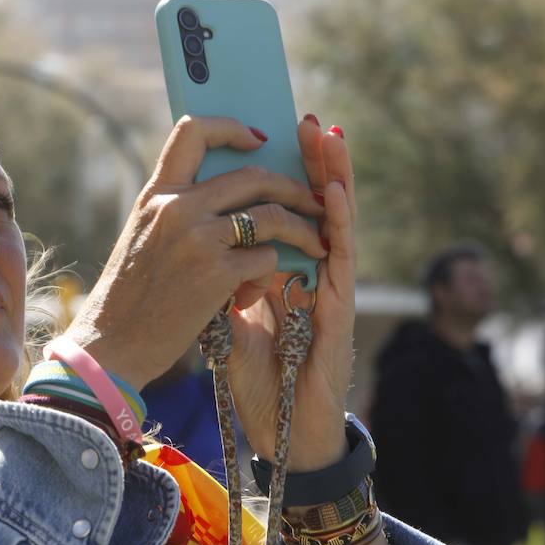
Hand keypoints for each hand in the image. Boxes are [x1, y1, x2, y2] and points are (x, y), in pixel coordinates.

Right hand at [65, 116, 325, 392]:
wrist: (111, 345)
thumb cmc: (129, 296)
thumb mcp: (144, 237)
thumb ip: (177, 210)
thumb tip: (230, 193)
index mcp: (156, 194)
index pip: (194, 131)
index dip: (232, 128)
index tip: (259, 139)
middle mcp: (177, 207)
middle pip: (253, 176)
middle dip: (294, 187)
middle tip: (313, 201)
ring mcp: (199, 239)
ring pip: (272, 215)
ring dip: (302, 230)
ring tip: (316, 244)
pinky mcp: (217, 273)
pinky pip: (266, 258)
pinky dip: (267, 276)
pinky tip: (248, 295)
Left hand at [224, 119, 355, 470]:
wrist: (279, 427)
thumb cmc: (259, 376)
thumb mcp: (230, 315)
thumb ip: (225, 276)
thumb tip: (203, 238)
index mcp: (282, 268)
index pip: (282, 208)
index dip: (281, 171)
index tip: (269, 131)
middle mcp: (309, 270)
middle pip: (311, 202)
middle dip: (310, 158)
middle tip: (306, 118)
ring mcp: (328, 287)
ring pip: (335, 219)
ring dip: (334, 174)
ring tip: (330, 135)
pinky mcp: (338, 310)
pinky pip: (340, 258)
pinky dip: (339, 220)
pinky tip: (333, 191)